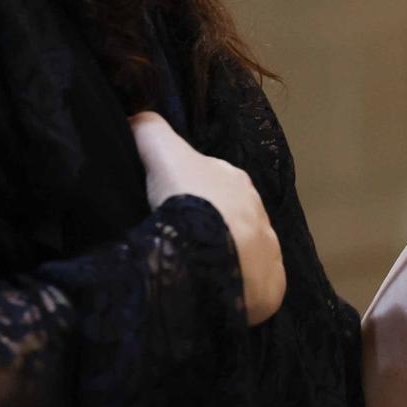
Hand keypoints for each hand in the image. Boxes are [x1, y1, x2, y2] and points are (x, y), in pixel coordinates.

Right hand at [128, 111, 285, 325]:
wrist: (211, 256)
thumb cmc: (187, 201)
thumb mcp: (161, 151)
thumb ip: (149, 129)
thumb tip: (135, 116)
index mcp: (235, 179)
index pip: (210, 180)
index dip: (188, 190)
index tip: (169, 206)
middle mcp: (258, 211)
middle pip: (229, 214)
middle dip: (209, 224)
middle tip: (178, 240)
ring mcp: (268, 251)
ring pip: (243, 250)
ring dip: (223, 256)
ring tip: (194, 269)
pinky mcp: (271, 287)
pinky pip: (254, 285)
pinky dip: (237, 286)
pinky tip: (215, 290)